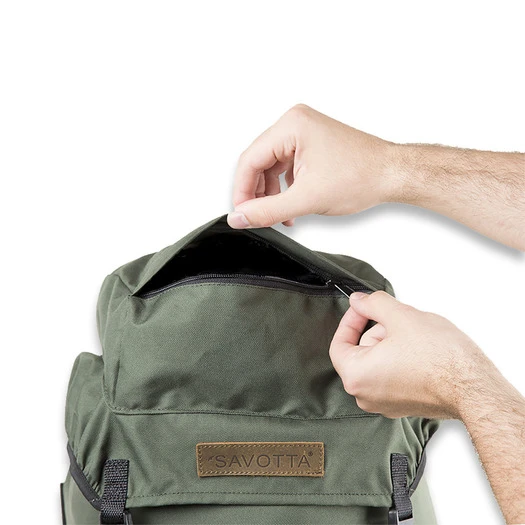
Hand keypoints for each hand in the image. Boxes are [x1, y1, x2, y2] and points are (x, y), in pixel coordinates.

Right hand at [228, 104, 396, 228]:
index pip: (250, 160)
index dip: (241, 191)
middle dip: (257, 194)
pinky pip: (286, 166)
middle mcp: (295, 122)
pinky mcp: (311, 143)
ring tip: (279, 217)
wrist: (393, 174)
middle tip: (257, 218)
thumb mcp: (306, 200)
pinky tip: (291, 208)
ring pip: (271, 166)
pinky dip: (285, 188)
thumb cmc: (361, 177)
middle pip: (259, 162)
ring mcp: (304, 132)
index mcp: (291, 125)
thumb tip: (238, 219)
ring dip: (272, 194)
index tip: (241, 215)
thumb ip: (267, 211)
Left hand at [329, 290, 491, 418]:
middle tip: (399, 321)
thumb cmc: (440, 359)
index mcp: (357, 376)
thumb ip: (373, 304)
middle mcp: (366, 396)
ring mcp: (385, 404)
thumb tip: (359, 301)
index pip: (339, 343)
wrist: (474, 387)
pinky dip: (402, 359)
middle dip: (379, 331)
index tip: (362, 308)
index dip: (350, 320)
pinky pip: (392, 375)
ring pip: (378, 361)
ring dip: (392, 343)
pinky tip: (422, 352)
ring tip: (416, 337)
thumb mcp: (401, 316)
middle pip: (361, 351)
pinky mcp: (404, 405)